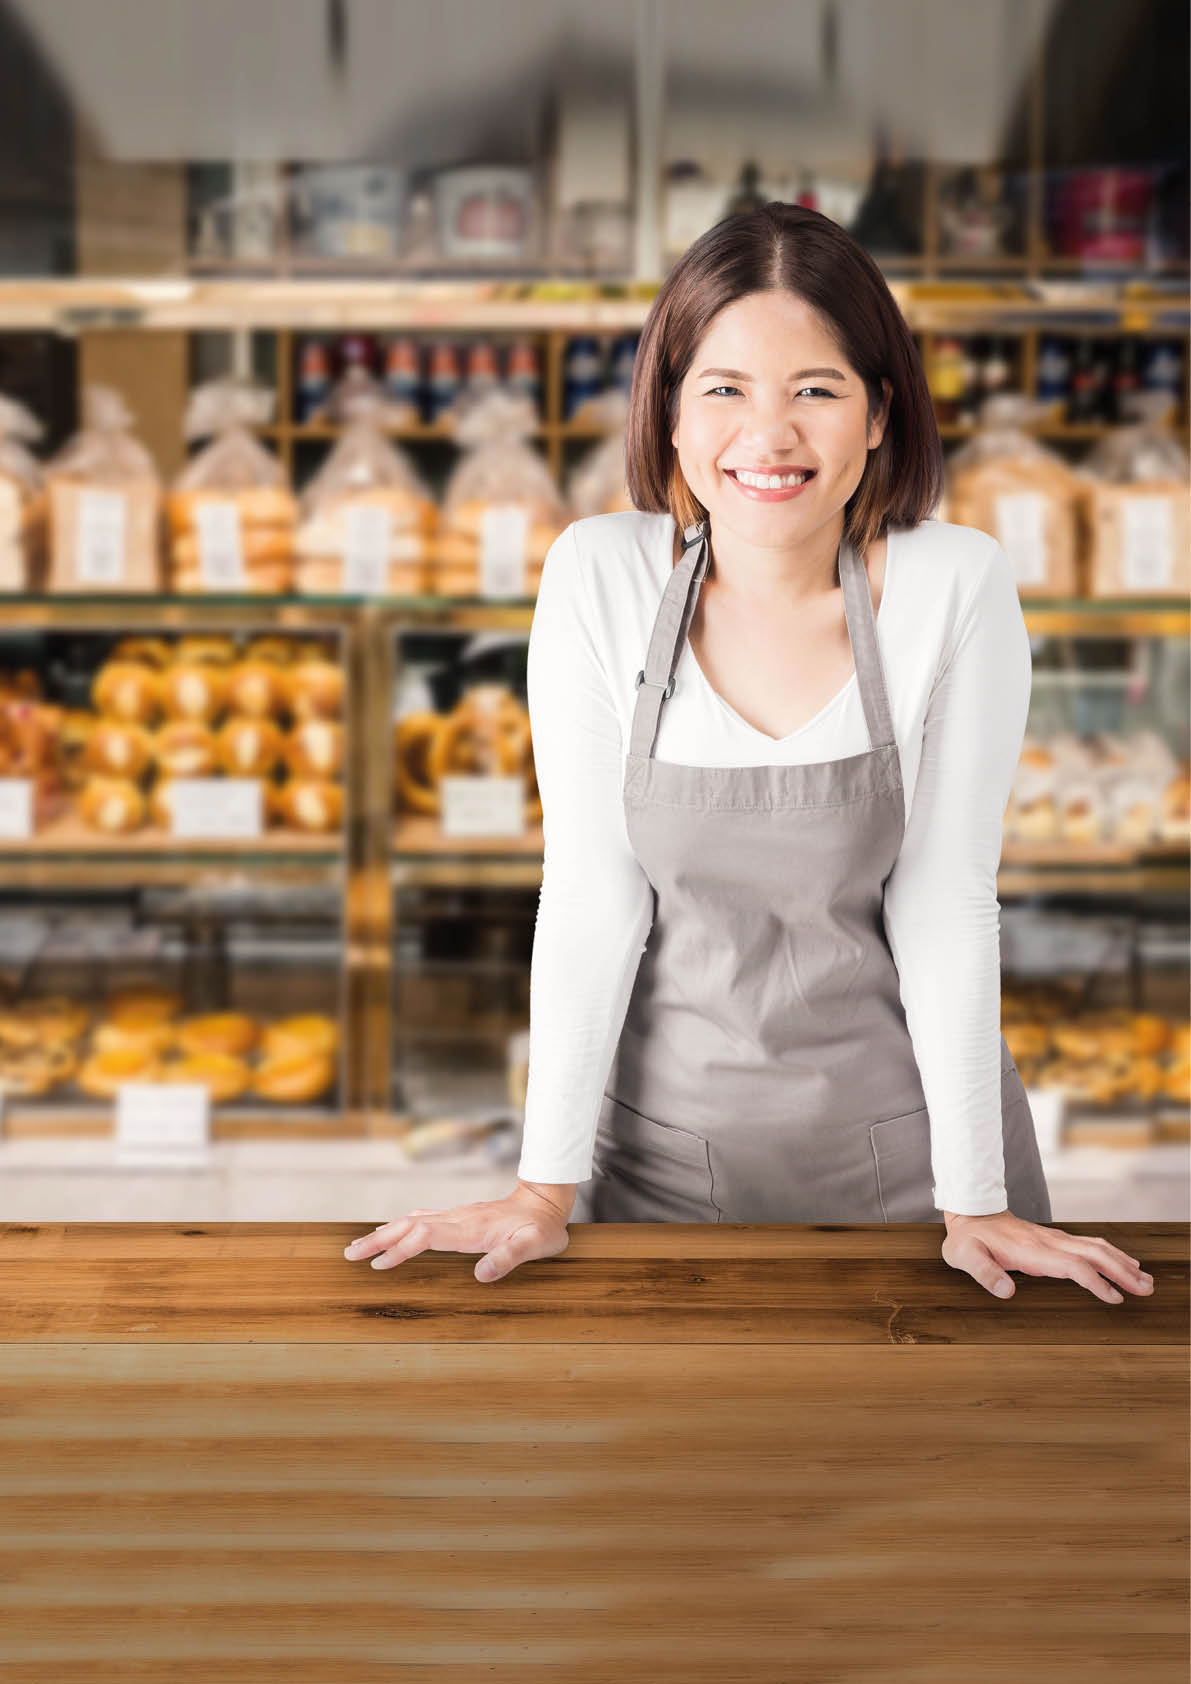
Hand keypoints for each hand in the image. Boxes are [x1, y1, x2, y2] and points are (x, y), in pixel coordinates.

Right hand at [343, 1182, 571, 1283]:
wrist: (545, 1201)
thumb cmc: (541, 1228)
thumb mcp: (535, 1245)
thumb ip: (509, 1257)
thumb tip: (482, 1274)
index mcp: (469, 1228)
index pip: (426, 1236)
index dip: (401, 1249)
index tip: (379, 1265)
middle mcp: (457, 1218)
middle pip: (408, 1225)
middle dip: (378, 1239)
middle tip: (350, 1254)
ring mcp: (456, 1216)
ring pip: (411, 1220)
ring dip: (384, 1232)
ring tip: (360, 1246)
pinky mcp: (458, 1217)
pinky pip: (421, 1219)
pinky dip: (400, 1226)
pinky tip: (393, 1231)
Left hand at [941, 1209, 1155, 1302]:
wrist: (970, 1213)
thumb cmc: (967, 1240)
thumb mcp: (964, 1256)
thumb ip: (984, 1273)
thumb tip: (1006, 1291)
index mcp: (1031, 1250)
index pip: (1072, 1265)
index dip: (1095, 1281)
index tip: (1114, 1297)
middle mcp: (1048, 1242)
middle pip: (1093, 1254)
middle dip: (1121, 1271)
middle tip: (1146, 1289)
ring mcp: (1053, 1238)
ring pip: (1095, 1247)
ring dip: (1121, 1262)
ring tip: (1145, 1280)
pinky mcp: (1054, 1239)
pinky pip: (1088, 1245)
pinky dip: (1111, 1254)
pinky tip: (1124, 1263)